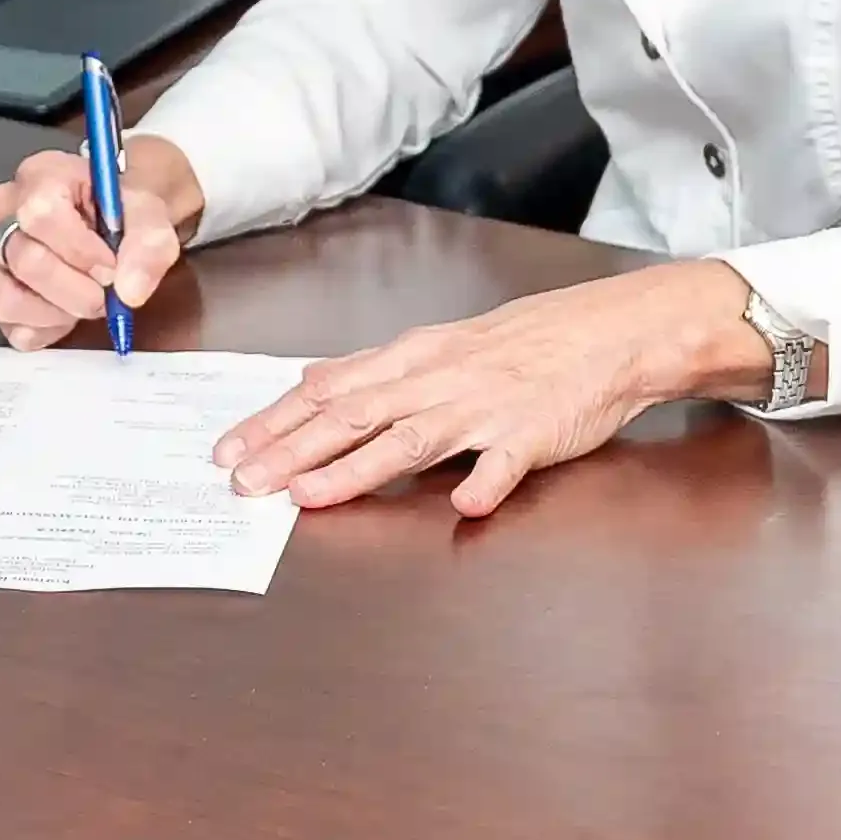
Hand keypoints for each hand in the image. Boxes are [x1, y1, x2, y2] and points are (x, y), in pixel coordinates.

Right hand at [0, 132, 203, 347]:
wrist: (113, 223)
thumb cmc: (120, 212)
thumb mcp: (149, 214)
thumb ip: (149, 244)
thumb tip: (130, 290)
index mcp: (40, 176)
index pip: (42, 214)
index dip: (81, 251)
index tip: (112, 266)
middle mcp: (3, 209)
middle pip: (27, 261)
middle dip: (77, 290)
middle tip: (105, 290)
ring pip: (9, 300)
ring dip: (59, 313)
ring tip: (86, 299)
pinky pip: (10, 326)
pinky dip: (46, 329)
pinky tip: (66, 310)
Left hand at [212, 259, 775, 517]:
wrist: (612, 332)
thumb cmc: (526, 342)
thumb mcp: (440, 344)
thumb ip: (373, 369)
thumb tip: (310, 378)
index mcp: (414, 359)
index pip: (329, 389)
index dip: (275, 420)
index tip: (228, 449)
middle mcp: (439, 379)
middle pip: (353, 414)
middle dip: (292, 449)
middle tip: (244, 482)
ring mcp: (485, 406)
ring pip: (411, 438)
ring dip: (356, 468)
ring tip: (309, 495)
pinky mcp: (534, 433)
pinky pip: (507, 461)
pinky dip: (485, 482)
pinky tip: (463, 508)